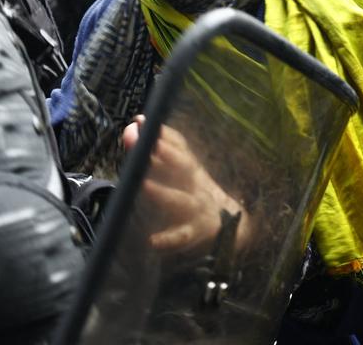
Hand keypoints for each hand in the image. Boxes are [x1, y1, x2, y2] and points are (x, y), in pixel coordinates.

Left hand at [122, 115, 250, 253]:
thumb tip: (134, 125)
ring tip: (144, 185)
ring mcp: (197, 208)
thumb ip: (154, 150)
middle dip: (167, 155)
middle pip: (184, 167)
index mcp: (190, 168)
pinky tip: (153, 241)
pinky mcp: (194, 232)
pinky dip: (168, 239)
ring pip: (181, 200)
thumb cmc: (192, 193)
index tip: (141, 122)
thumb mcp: (180, 170)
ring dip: (162, 193)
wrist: (228, 226)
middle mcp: (195, 184)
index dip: (161, 134)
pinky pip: (181, 236)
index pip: (178, 146)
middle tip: (150, 146)